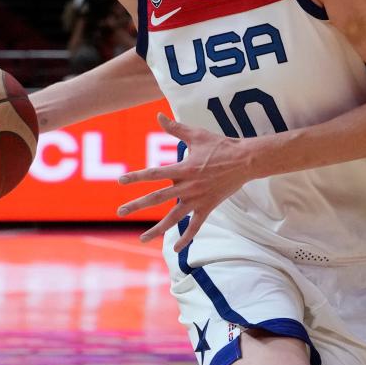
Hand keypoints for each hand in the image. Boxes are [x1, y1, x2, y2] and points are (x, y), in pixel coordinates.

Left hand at [116, 113, 253, 249]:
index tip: (120, 181)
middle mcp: (187, 186)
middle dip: (137, 205)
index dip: (136, 177)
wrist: (245, 161)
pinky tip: (177, 248)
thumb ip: (175, 128)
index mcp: (183, 169)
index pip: (154, 173)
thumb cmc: (221, 146)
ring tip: (142, 238)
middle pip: (157, 198)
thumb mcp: (197, 135)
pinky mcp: (208, 207)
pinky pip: (195, 226)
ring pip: (173, 218)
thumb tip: (158, 116)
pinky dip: (186, 238)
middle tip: (120, 212)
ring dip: (157, 229)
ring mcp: (197, 199)